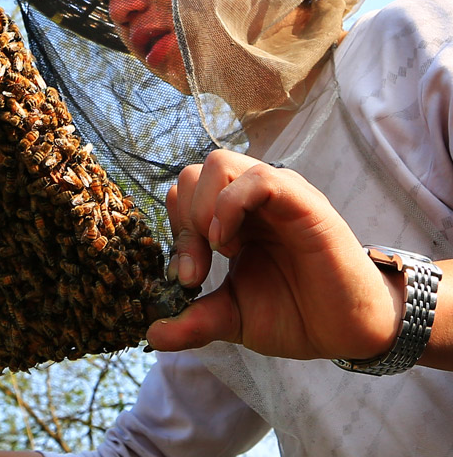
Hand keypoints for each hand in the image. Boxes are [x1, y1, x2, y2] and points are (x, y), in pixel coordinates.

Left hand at [146, 149, 403, 360]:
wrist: (349, 330)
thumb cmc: (295, 314)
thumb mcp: (232, 318)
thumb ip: (193, 321)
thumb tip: (152, 335)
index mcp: (232, 217)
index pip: (182, 194)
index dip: (174, 230)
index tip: (186, 278)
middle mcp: (251, 198)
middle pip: (192, 173)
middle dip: (183, 220)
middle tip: (197, 268)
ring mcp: (277, 195)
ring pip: (218, 164)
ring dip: (203, 209)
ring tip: (219, 250)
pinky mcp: (303, 202)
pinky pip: (259, 178)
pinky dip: (231, 205)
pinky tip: (230, 243)